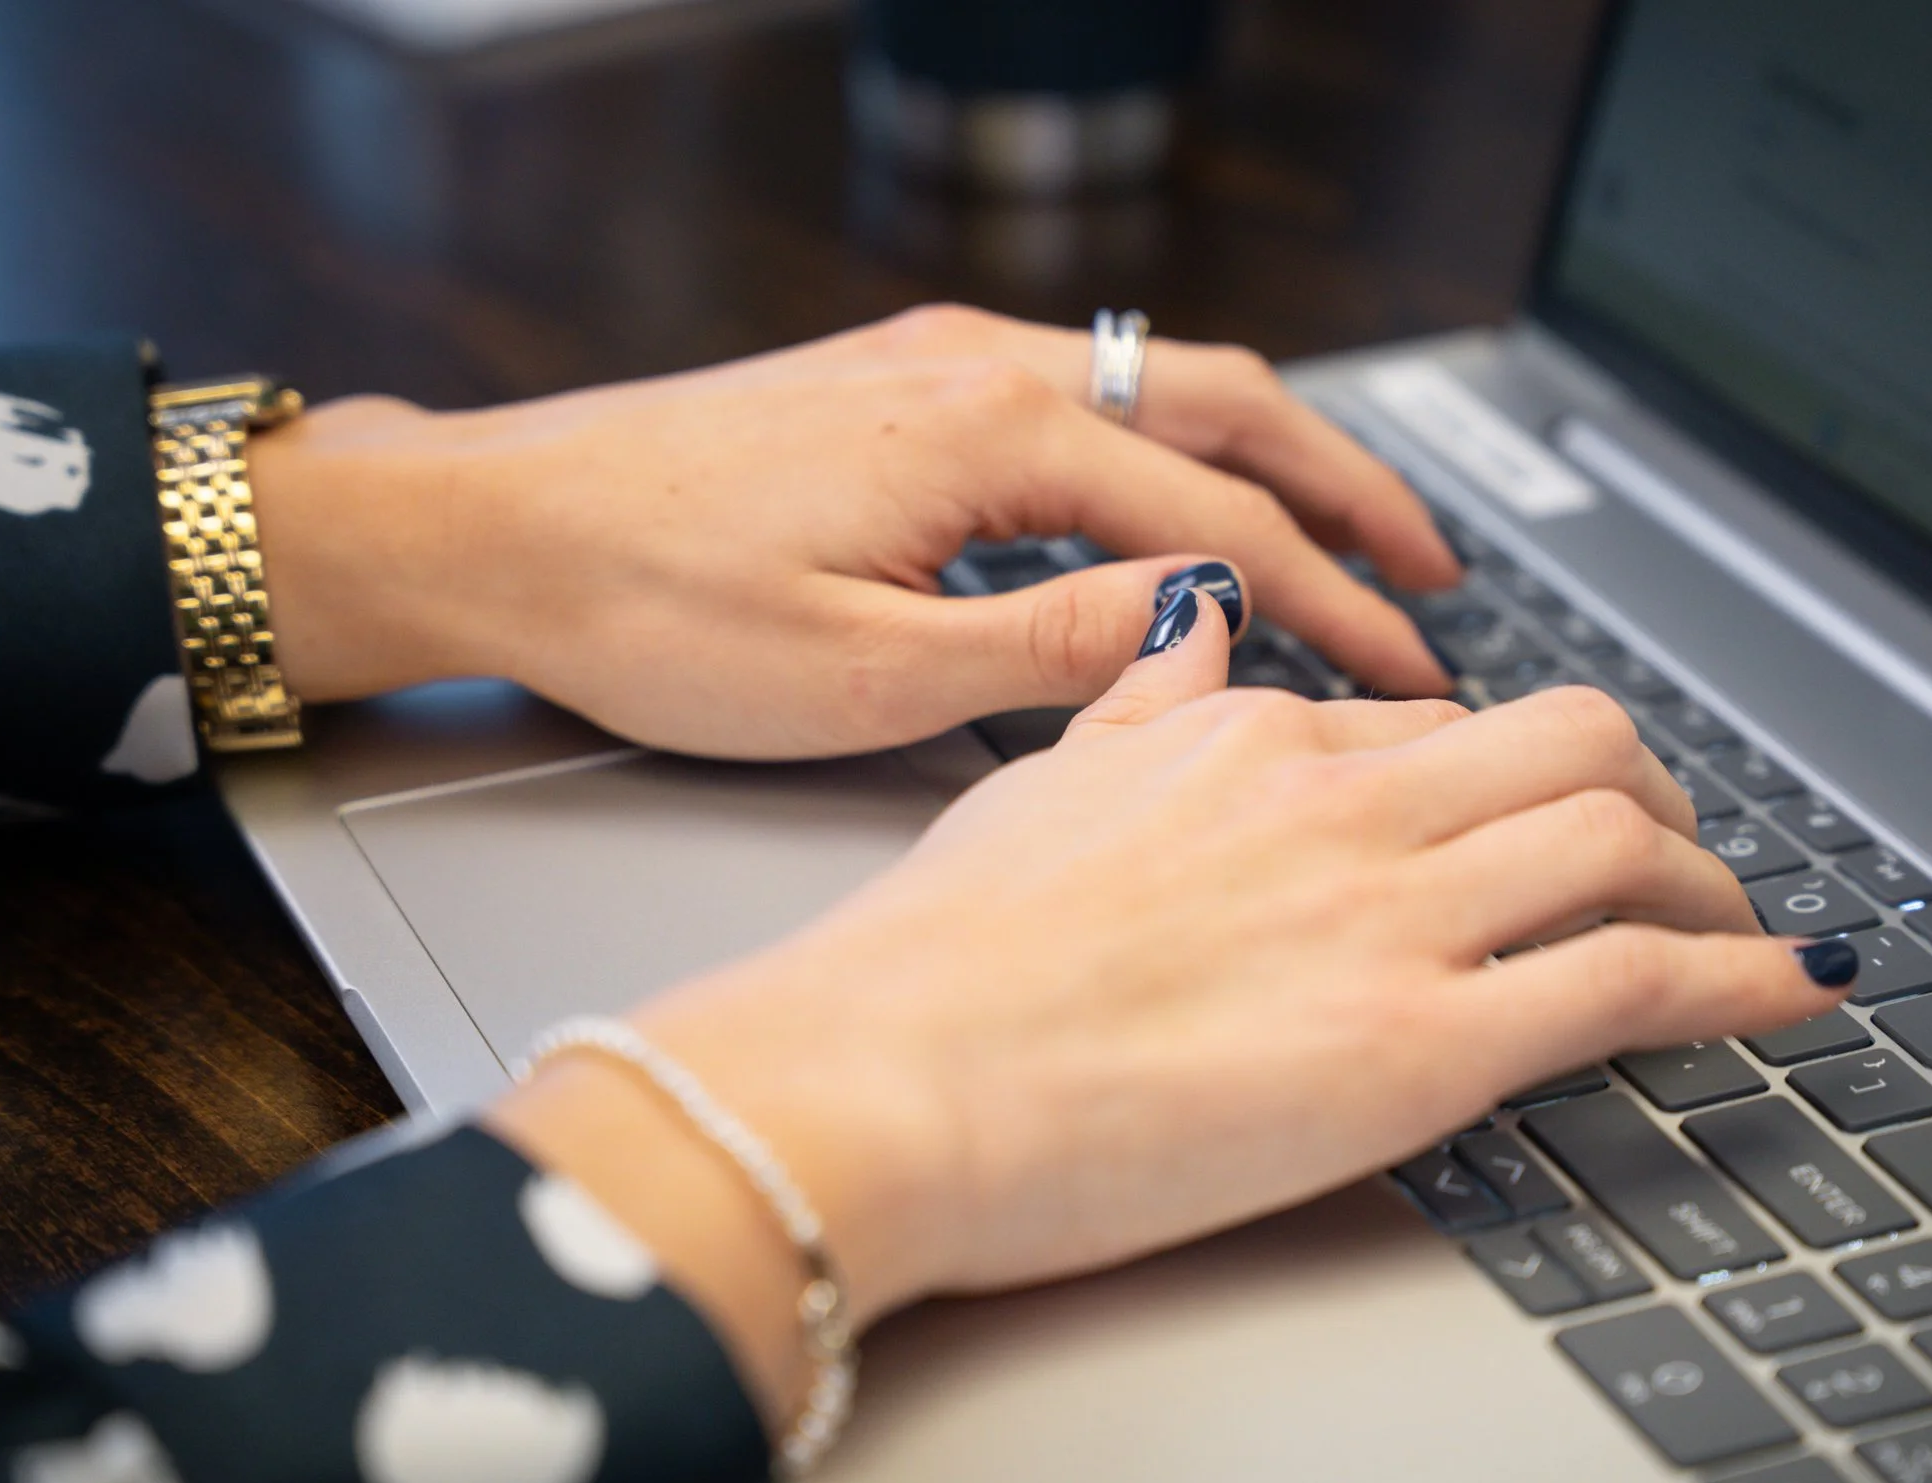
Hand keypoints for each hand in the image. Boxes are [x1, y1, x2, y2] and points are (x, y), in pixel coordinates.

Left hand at [251, 305, 1457, 759]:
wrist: (493, 526)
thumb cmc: (645, 600)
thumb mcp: (859, 672)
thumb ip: (1045, 647)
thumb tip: (1191, 624)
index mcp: (990, 432)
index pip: (1222, 522)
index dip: (1335, 606)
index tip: (1411, 671)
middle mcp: (979, 366)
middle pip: (1228, 406)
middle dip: (1349, 489)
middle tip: (1438, 569)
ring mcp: (938, 360)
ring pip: (1162, 387)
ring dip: (1269, 461)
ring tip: (1347, 537)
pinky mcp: (898, 381)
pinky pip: (1086, 397)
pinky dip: (1174, 451)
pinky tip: (1188, 510)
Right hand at [496, 595, 1852, 1419]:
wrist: (877, 1079)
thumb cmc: (927, 963)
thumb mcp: (1037, 788)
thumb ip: (1137, 702)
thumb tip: (1191, 625)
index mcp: (1243, 740)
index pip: (1435, 728)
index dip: (1510, 774)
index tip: (1537, 815)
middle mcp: (1337, 802)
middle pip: (1576, 743)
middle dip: (1655, 790)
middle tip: (1673, 849)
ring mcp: (1389, 916)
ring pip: (1629, 838)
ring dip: (1713, 881)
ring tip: (1741, 929)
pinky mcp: (1420, 1043)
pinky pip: (1637, 979)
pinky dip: (1747, 979)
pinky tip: (1797, 987)